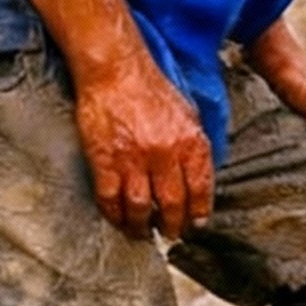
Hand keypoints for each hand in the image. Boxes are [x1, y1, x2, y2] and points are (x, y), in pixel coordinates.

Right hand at [73, 49, 214, 239]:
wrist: (116, 71)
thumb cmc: (152, 89)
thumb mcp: (188, 114)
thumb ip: (195, 146)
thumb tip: (200, 177)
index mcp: (191, 142)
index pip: (201, 189)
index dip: (198, 213)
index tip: (196, 224)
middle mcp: (166, 154)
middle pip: (173, 205)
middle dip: (173, 226)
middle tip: (171, 234)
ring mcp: (134, 159)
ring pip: (141, 209)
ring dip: (143, 228)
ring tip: (144, 234)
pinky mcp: (105, 160)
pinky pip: (110, 199)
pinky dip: (115, 215)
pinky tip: (119, 220)